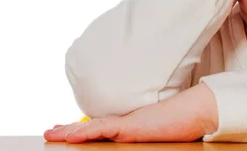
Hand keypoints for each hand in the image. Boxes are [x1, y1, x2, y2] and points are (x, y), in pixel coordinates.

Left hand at [43, 83, 217, 142]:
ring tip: (52, 134)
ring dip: (71, 132)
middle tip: (50, 132)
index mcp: (130, 125)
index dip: (82, 129)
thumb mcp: (158, 133)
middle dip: (69, 130)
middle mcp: (126, 122)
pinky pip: (104, 129)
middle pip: (91, 126)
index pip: (101, 127)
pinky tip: (72, 136)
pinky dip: (86, 132)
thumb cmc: (182, 123)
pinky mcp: (131, 126)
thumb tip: (138, 137)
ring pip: (92, 127)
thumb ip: (144, 134)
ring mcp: (128, 123)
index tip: (67, 131)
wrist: (196, 111)